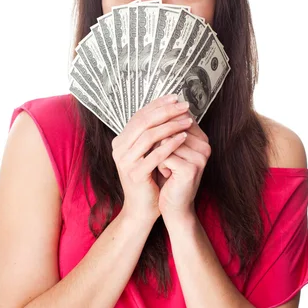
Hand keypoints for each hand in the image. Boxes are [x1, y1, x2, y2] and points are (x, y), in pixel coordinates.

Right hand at [111, 94, 192, 223]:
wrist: (142, 209)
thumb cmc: (150, 179)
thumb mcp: (149, 152)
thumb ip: (152, 133)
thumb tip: (170, 108)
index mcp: (121, 141)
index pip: (139, 115)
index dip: (158, 104)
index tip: (176, 98)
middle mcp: (119, 149)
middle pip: (143, 122)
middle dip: (166, 111)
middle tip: (184, 106)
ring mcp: (125, 162)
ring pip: (149, 136)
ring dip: (171, 126)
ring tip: (188, 121)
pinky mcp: (135, 174)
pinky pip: (155, 155)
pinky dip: (171, 144)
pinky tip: (184, 138)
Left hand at [157, 113, 210, 217]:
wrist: (175, 207)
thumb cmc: (169, 177)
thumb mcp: (169, 150)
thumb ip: (168, 131)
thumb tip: (156, 108)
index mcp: (202, 138)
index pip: (178, 118)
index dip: (163, 129)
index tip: (164, 147)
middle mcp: (205, 145)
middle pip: (170, 129)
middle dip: (159, 143)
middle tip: (165, 161)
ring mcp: (200, 157)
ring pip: (165, 142)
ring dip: (158, 155)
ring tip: (167, 168)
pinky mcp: (191, 169)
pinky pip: (164, 156)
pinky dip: (160, 165)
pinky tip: (167, 175)